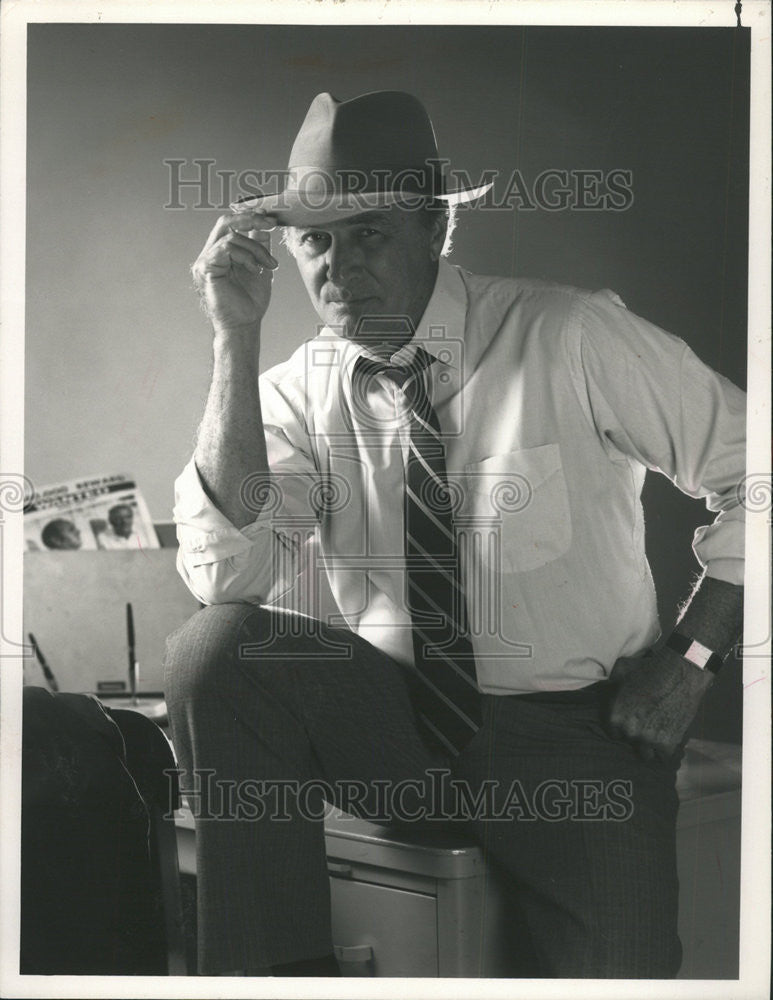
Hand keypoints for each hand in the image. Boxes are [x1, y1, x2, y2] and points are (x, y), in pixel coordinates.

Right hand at [191, 208, 277, 336]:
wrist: (245, 324)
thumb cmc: (250, 300)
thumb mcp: (260, 265)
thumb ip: (258, 245)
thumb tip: (264, 225)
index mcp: (220, 252)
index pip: (230, 224)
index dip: (249, 216)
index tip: (271, 219)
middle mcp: (209, 254)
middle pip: (225, 222)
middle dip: (250, 219)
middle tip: (271, 224)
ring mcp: (204, 261)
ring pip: (231, 237)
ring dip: (256, 249)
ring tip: (269, 265)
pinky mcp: (205, 269)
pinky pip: (226, 249)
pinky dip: (245, 256)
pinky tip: (256, 269)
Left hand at [607, 646, 713, 759]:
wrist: (680, 673)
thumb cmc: (649, 668)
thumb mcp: (621, 669)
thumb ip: (610, 682)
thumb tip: (604, 687)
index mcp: (615, 716)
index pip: (613, 733)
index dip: (622, 728)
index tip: (630, 724)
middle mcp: (629, 731)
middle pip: (629, 743)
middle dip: (636, 736)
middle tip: (645, 727)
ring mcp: (648, 739)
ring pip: (645, 754)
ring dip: (650, 748)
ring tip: (656, 738)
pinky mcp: (668, 744)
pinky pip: (663, 757)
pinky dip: (666, 751)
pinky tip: (668, 741)